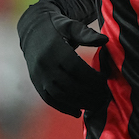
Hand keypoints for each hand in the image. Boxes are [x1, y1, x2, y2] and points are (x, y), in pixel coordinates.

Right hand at [17, 2, 109, 116]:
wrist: (32, 29)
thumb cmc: (57, 27)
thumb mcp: (71, 25)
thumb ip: (87, 34)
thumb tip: (105, 40)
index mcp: (54, 49)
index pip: (75, 68)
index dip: (91, 77)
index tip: (104, 80)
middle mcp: (45, 64)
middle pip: (68, 84)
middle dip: (88, 93)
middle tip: (103, 97)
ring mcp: (39, 75)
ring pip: (59, 95)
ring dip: (78, 103)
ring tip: (94, 105)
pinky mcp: (36, 82)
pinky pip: (49, 99)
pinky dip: (63, 108)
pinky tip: (77, 112)